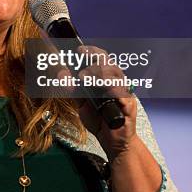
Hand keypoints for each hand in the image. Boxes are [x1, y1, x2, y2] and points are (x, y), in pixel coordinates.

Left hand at [74, 45, 137, 160]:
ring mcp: (124, 92)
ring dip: (98, 74)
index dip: (92, 52)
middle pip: (108, 63)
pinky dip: (112, 89)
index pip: (102, 58)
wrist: (112, 141)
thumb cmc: (99, 120)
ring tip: (84, 78)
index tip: (79, 50)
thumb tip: (62, 76)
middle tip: (81, 68)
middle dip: (93, 62)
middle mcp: (117, 82)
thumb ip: (74, 90)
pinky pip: (122, 93)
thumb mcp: (81, 103)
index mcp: (107, 78)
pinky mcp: (129, 105)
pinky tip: (104, 89)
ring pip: (115, 74)